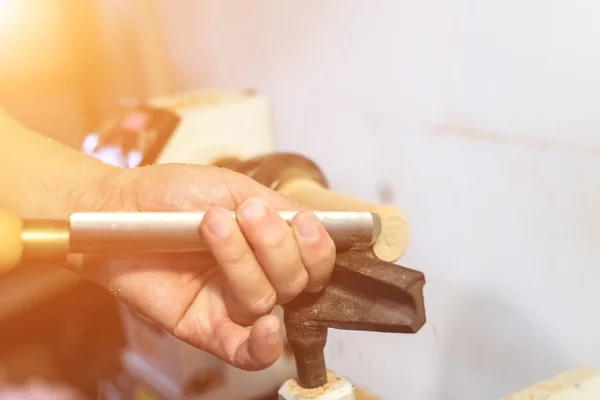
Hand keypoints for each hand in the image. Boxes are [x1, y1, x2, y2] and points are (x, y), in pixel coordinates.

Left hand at [75, 163, 335, 370]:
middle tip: (246, 215)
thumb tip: (313, 225)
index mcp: (270, 245)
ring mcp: (232, 305)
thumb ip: (276, 208)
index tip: (303, 225)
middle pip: (295, 282)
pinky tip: (268, 327)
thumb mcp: (232, 188)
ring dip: (242, 261)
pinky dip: (264, 346)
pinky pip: (245, 353)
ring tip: (212, 224)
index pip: (314, 260)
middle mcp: (258, 276)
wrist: (117, 209)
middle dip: (274, 246)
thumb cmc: (171, 194)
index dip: (317, 248)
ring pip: (265, 300)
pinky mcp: (205, 328)